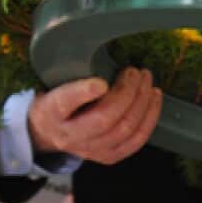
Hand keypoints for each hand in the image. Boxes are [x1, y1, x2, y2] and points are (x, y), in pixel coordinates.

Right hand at [28, 67, 161, 164]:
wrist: (47, 131)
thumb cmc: (56, 100)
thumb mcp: (55, 82)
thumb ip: (74, 72)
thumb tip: (102, 46)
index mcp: (52, 112)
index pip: (64, 103)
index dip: (84, 92)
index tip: (100, 82)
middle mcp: (69, 136)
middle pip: (104, 119)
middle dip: (127, 92)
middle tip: (134, 71)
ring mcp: (89, 150)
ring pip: (124, 130)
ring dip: (142, 102)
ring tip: (146, 81)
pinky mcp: (107, 156)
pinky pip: (135, 141)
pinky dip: (150, 118)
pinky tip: (154, 99)